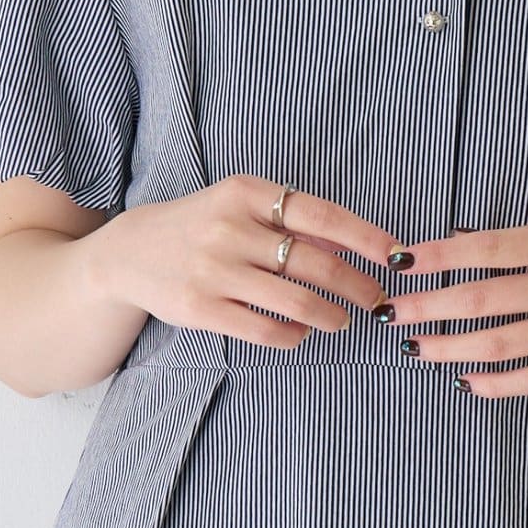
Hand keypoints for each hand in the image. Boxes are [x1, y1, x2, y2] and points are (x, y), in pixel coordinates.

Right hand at [98, 175, 399, 347]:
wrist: (128, 253)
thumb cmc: (200, 227)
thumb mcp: (239, 206)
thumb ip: (290, 222)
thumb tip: (353, 249)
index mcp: (246, 192)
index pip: (323, 216)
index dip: (368, 239)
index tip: (398, 257)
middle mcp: (231, 228)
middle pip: (317, 264)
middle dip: (359, 286)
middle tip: (378, 300)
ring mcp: (214, 270)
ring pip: (297, 302)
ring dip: (332, 316)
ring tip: (343, 320)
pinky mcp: (202, 309)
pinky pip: (266, 330)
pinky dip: (295, 335)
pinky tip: (302, 332)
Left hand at [379, 215, 527, 397]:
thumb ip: (524, 242)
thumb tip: (461, 246)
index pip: (485, 250)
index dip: (438, 257)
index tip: (399, 261)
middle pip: (481, 300)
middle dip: (427, 307)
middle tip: (390, 312)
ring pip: (498, 344)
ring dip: (450, 349)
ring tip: (416, 349)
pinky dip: (495, 383)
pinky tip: (465, 380)